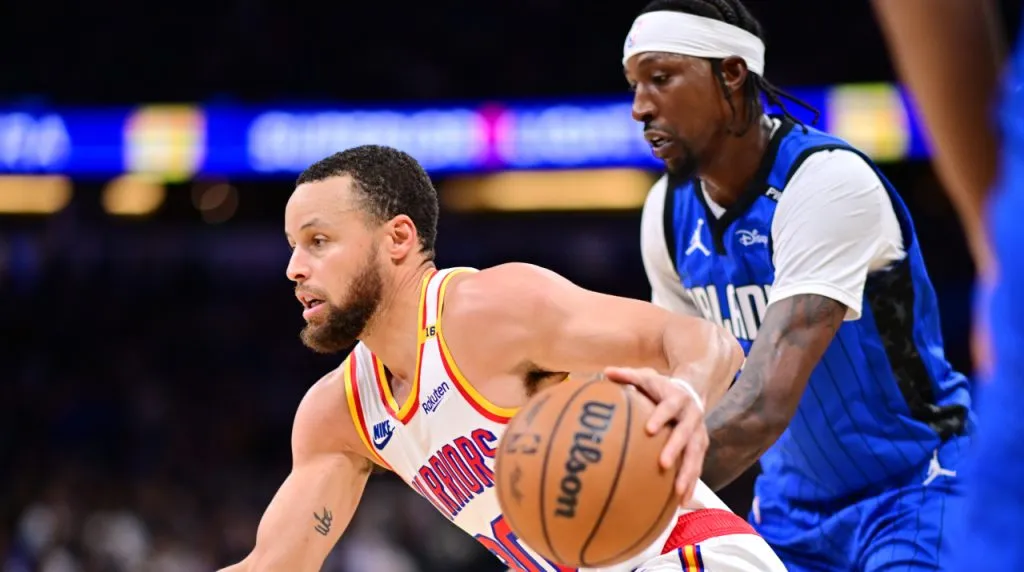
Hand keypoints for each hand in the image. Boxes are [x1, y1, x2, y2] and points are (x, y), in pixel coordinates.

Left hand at [603, 366, 707, 505]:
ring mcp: (699, 433)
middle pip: (686, 434)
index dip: (661, 417)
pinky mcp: (701, 447)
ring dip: (689, 474)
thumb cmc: (660, 388)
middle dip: (676, 448)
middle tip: (663, 464)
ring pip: (696, 455)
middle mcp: (692, 416)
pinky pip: (697, 466)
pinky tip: (682, 502)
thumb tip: (606, 372)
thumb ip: (628, 375)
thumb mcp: (646, 377)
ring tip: (679, 493)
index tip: (649, 430)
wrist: (692, 391)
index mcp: (677, 398)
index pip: (669, 407)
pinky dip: (691, 483)